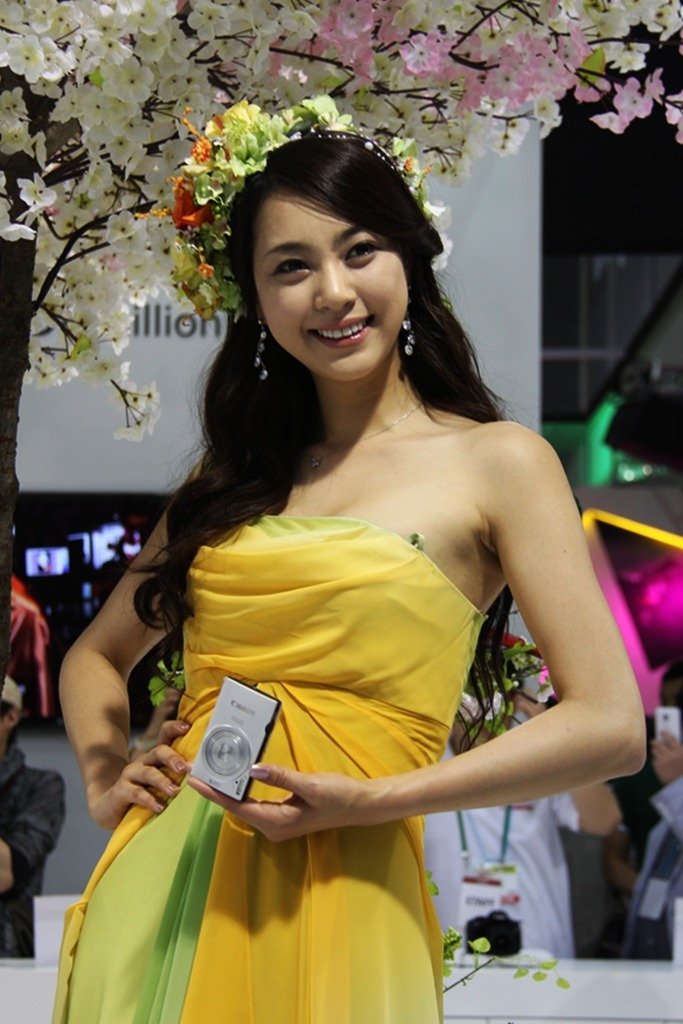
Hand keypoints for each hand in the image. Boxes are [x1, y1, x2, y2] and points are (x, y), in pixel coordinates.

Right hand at [90, 718, 191, 829]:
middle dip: (173, 758)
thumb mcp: (160, 782)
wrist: (109, 806)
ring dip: (162, 781)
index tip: (187, 727)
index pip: (164, 735)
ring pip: (148, 772)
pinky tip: (159, 807)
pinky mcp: (121, 790)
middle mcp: (143, 761)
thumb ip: (177, 776)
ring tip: (175, 791)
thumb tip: (205, 777)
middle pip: (159, 751)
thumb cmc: (143, 792)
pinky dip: (149, 799)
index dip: (174, 728)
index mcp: (155, 757)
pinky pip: (136, 792)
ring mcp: (130, 774)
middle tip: (185, 769)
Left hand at [186, 763, 371, 841]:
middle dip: (216, 791)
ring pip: (245, 805)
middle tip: (197, 770)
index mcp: (277, 822)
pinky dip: (242, 790)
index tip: (194, 780)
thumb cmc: (339, 795)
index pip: (236, 807)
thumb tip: (252, 769)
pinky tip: (236, 777)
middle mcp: (273, 826)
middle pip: (236, 808)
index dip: (214, 794)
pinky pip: (255, 803)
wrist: (361, 804)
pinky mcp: (284, 814)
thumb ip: (281, 777)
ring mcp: (278, 822)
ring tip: (210, 772)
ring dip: (228, 790)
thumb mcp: (311, 785)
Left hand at [651, 733, 682, 784]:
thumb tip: (669, 738)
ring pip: (655, 753)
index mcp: (680, 753)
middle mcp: (671, 758)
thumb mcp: (682, 754)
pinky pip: (656, 763)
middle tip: (655, 741)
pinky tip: (663, 763)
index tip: (663, 731)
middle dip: (656, 742)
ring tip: (658, 751)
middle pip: (657, 744)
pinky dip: (658, 762)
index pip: (670, 738)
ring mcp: (664, 766)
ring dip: (657, 751)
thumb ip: (678, 747)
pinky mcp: (660, 772)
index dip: (665, 733)